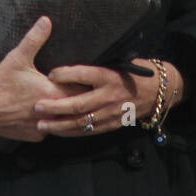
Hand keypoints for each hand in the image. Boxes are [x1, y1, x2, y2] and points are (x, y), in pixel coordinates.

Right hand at [0, 15, 79, 141]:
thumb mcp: (17, 58)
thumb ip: (34, 39)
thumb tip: (46, 20)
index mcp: (52, 93)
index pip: (82, 91)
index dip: (86, 85)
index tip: (89, 80)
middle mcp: (51, 113)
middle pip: (76, 107)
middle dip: (79, 98)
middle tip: (82, 90)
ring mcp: (43, 127)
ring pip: (64, 121)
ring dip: (66, 112)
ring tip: (68, 102)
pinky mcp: (34, 136)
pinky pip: (50, 130)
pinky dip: (52, 123)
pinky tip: (50, 115)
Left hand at [34, 60, 184, 137]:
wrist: (158, 92)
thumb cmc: (136, 73)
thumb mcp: (120, 63)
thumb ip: (97, 67)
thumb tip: (71, 67)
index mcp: (110, 76)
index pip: (84, 74)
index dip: (65, 74)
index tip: (49, 74)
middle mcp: (110, 95)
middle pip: (78, 104)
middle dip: (55, 107)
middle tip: (37, 107)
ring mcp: (111, 113)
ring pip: (81, 122)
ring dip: (60, 125)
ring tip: (42, 125)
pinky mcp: (112, 124)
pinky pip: (90, 131)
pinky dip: (72, 132)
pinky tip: (58, 132)